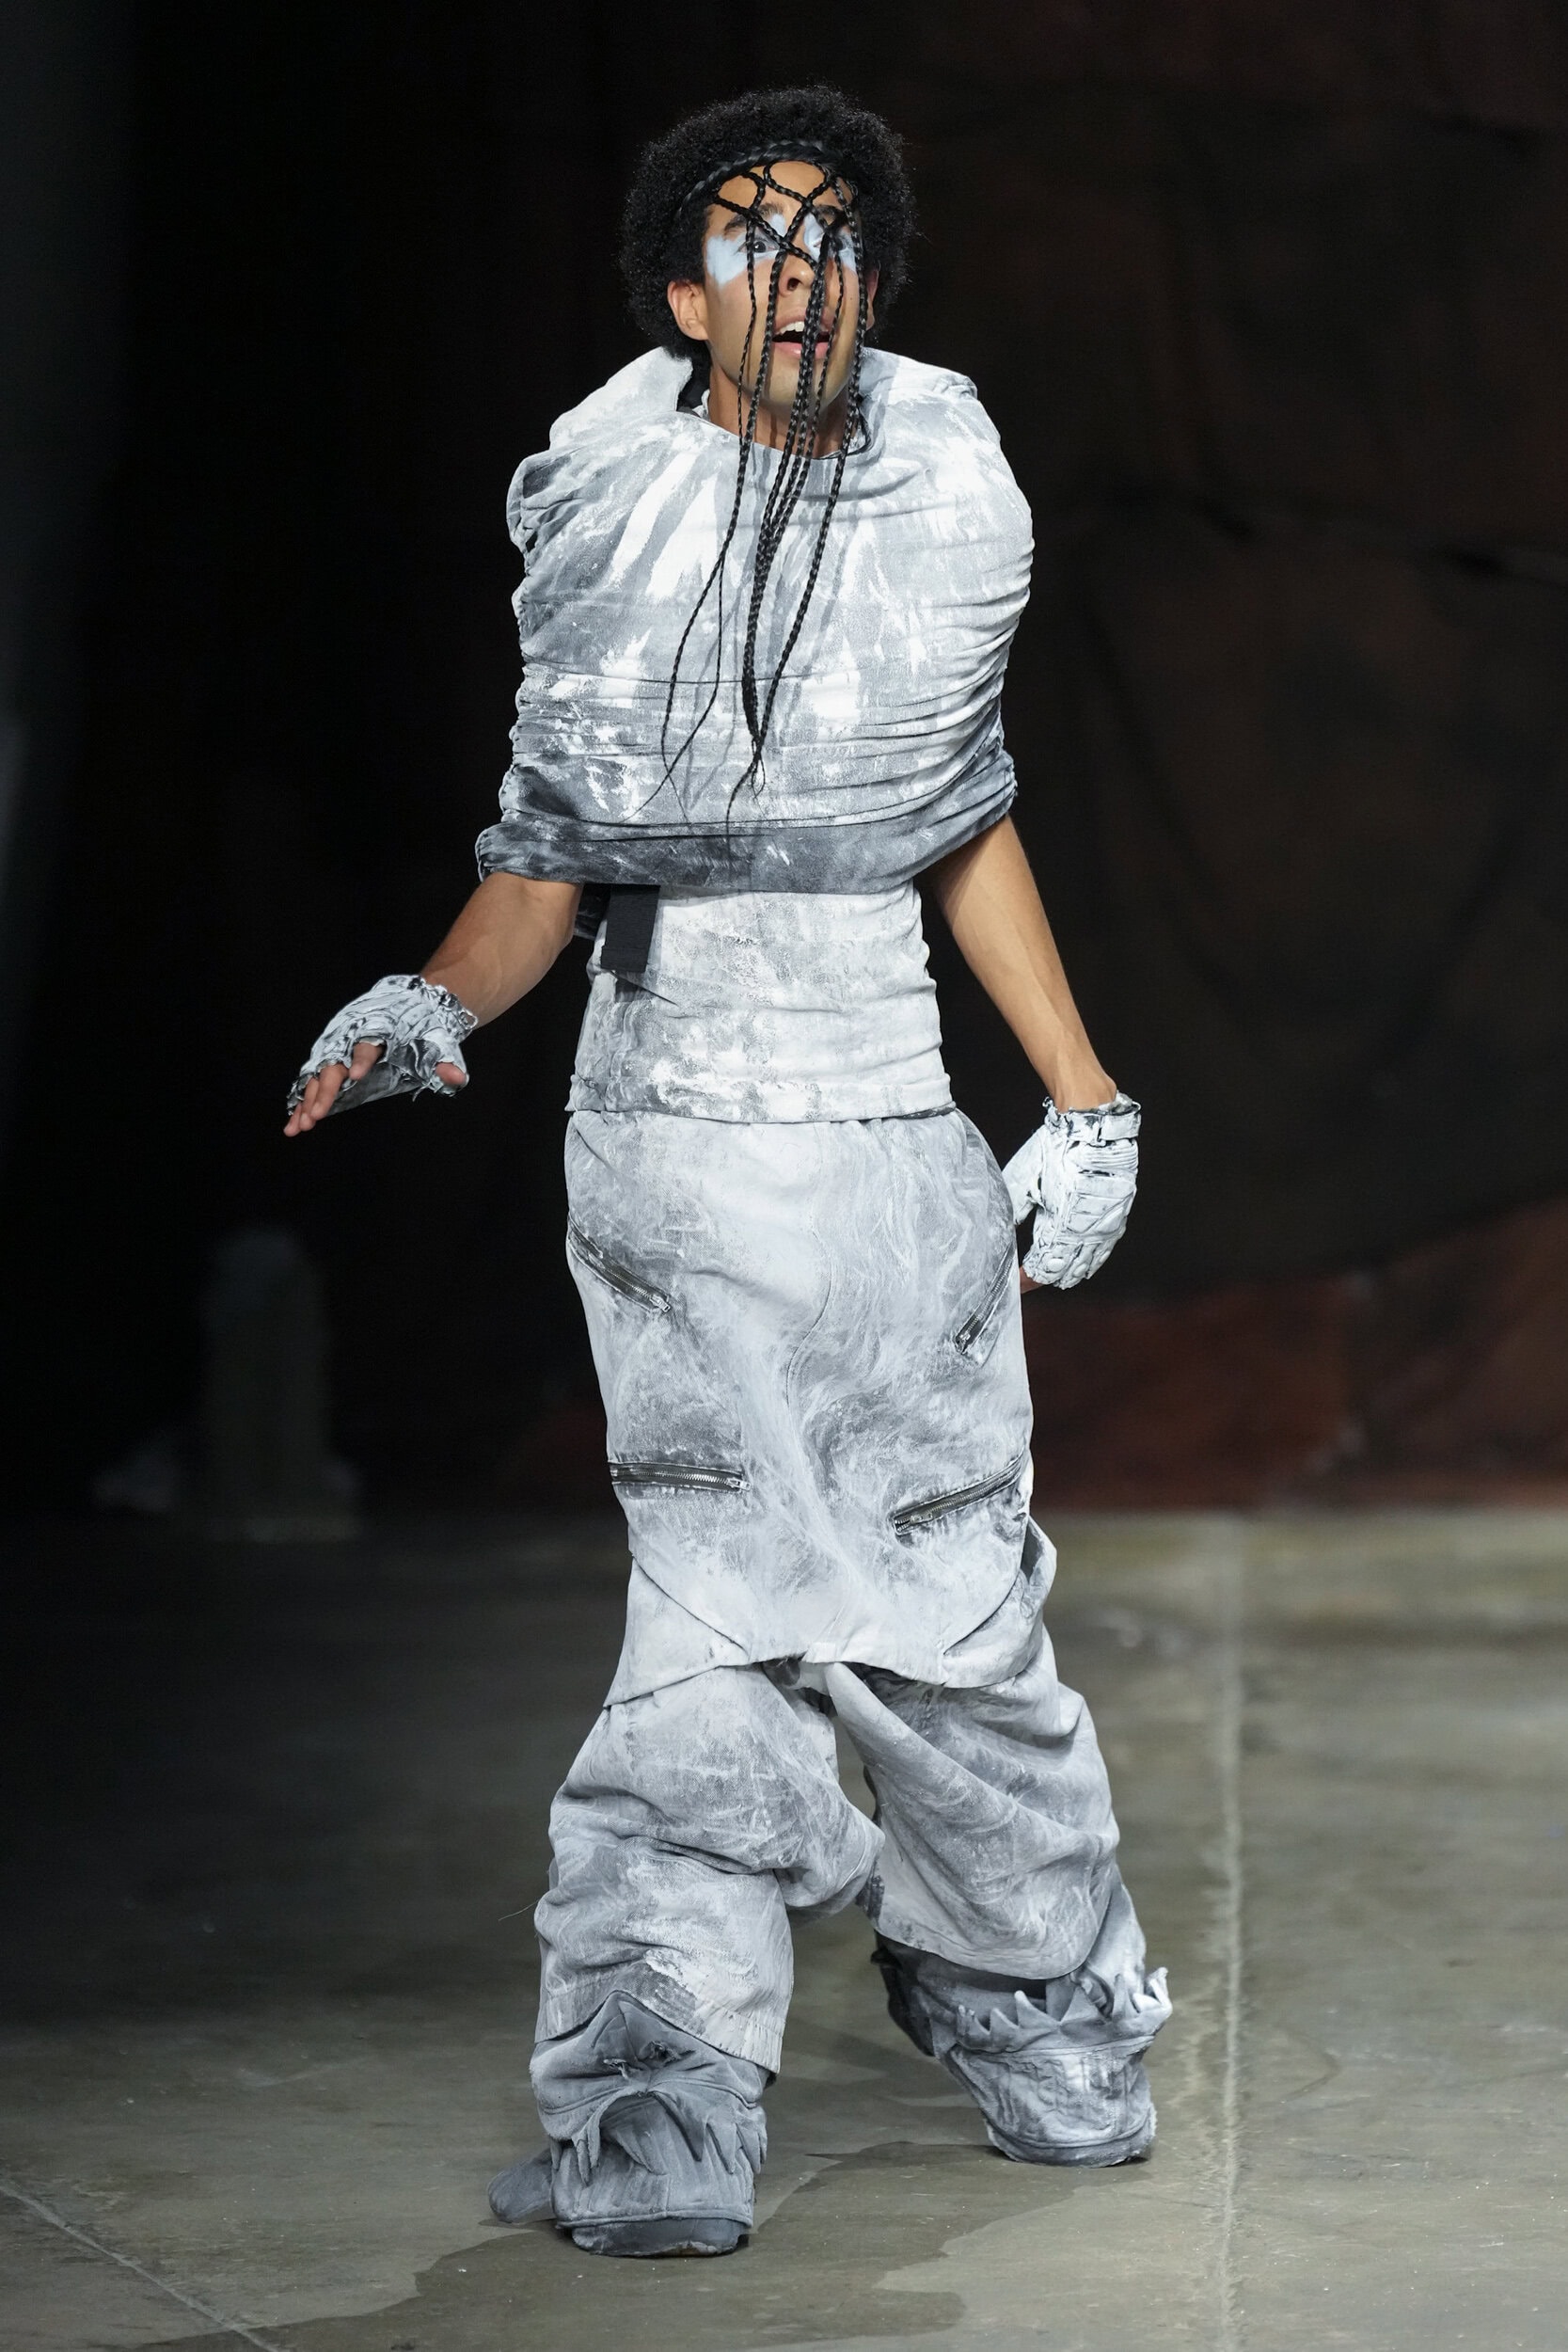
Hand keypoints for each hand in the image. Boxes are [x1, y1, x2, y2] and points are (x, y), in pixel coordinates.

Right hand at [283, 1041, 465, 1134]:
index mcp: (377, 1029)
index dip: (362, 1059)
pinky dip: (302, 1103)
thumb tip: (457, 1078)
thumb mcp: (436, 1043)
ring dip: (308, 1100)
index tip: (356, 1076)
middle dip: (325, 1090)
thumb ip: (442, 1063)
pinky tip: (293, 1125)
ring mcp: (339, 1050)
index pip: (367, 1044)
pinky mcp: (334, 1063)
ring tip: (300, 1126)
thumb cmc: (422, 1027)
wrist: (411, 1005)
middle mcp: (350, 1037)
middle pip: (334, 1064)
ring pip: (318, 1075)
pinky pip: (314, 1083)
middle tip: (317, 1115)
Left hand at [1004, 1092, 1140, 1289]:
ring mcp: (1105, 1228)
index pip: (1041, 1267)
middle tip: (1027, 1281)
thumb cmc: (1057, 1151)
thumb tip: (1003, 1233)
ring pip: (1086, 1265)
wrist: (1094, 1129)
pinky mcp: (1118, 1217)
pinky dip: (1091, 1261)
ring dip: (1068, 1272)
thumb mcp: (1024, 1181)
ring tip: (1054, 1277)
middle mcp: (1086, 1234)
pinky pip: (1103, 1250)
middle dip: (1043, 1278)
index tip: (1014, 1281)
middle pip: (1064, 1271)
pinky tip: (1084, 1264)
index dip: (1026, 1278)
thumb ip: (1014, 1212)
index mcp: (1060, 1228)